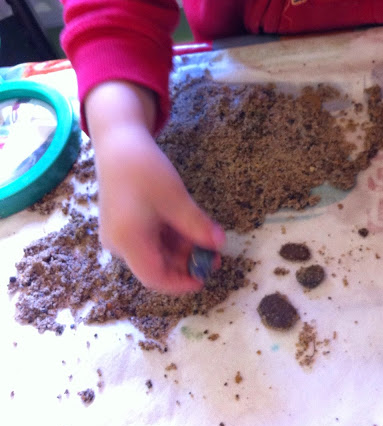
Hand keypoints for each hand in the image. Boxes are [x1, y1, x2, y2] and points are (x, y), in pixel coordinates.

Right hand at [85, 81, 225, 293]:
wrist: (118, 143)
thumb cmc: (145, 170)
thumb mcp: (176, 200)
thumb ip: (197, 226)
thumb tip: (220, 245)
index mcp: (128, 242)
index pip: (155, 278)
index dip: (181, 282)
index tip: (205, 278)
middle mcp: (119, 244)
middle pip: (156, 265)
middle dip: (186, 262)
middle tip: (214, 254)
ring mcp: (119, 234)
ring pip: (154, 252)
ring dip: (181, 249)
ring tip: (207, 239)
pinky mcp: (123, 223)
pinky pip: (148, 239)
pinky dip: (170, 237)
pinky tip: (189, 228)